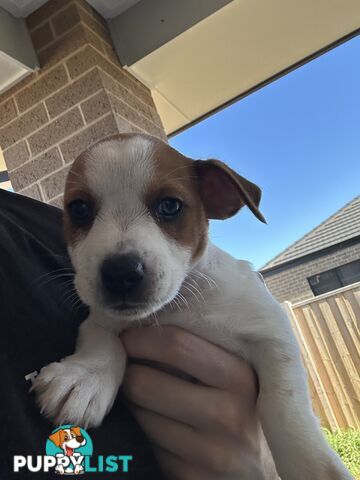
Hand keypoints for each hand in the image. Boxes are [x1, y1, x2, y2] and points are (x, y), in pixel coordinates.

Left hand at [121, 326, 277, 478]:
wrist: (267, 470)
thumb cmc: (248, 410)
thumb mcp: (240, 375)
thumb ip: (204, 352)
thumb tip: (153, 322)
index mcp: (241, 378)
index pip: (176, 344)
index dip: (141, 338)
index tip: (128, 336)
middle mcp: (229, 416)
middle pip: (145, 382)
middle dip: (128, 372)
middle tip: (128, 366)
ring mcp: (212, 454)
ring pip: (140, 414)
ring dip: (135, 402)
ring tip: (151, 396)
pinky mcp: (194, 478)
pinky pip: (149, 446)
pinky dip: (147, 432)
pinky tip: (163, 425)